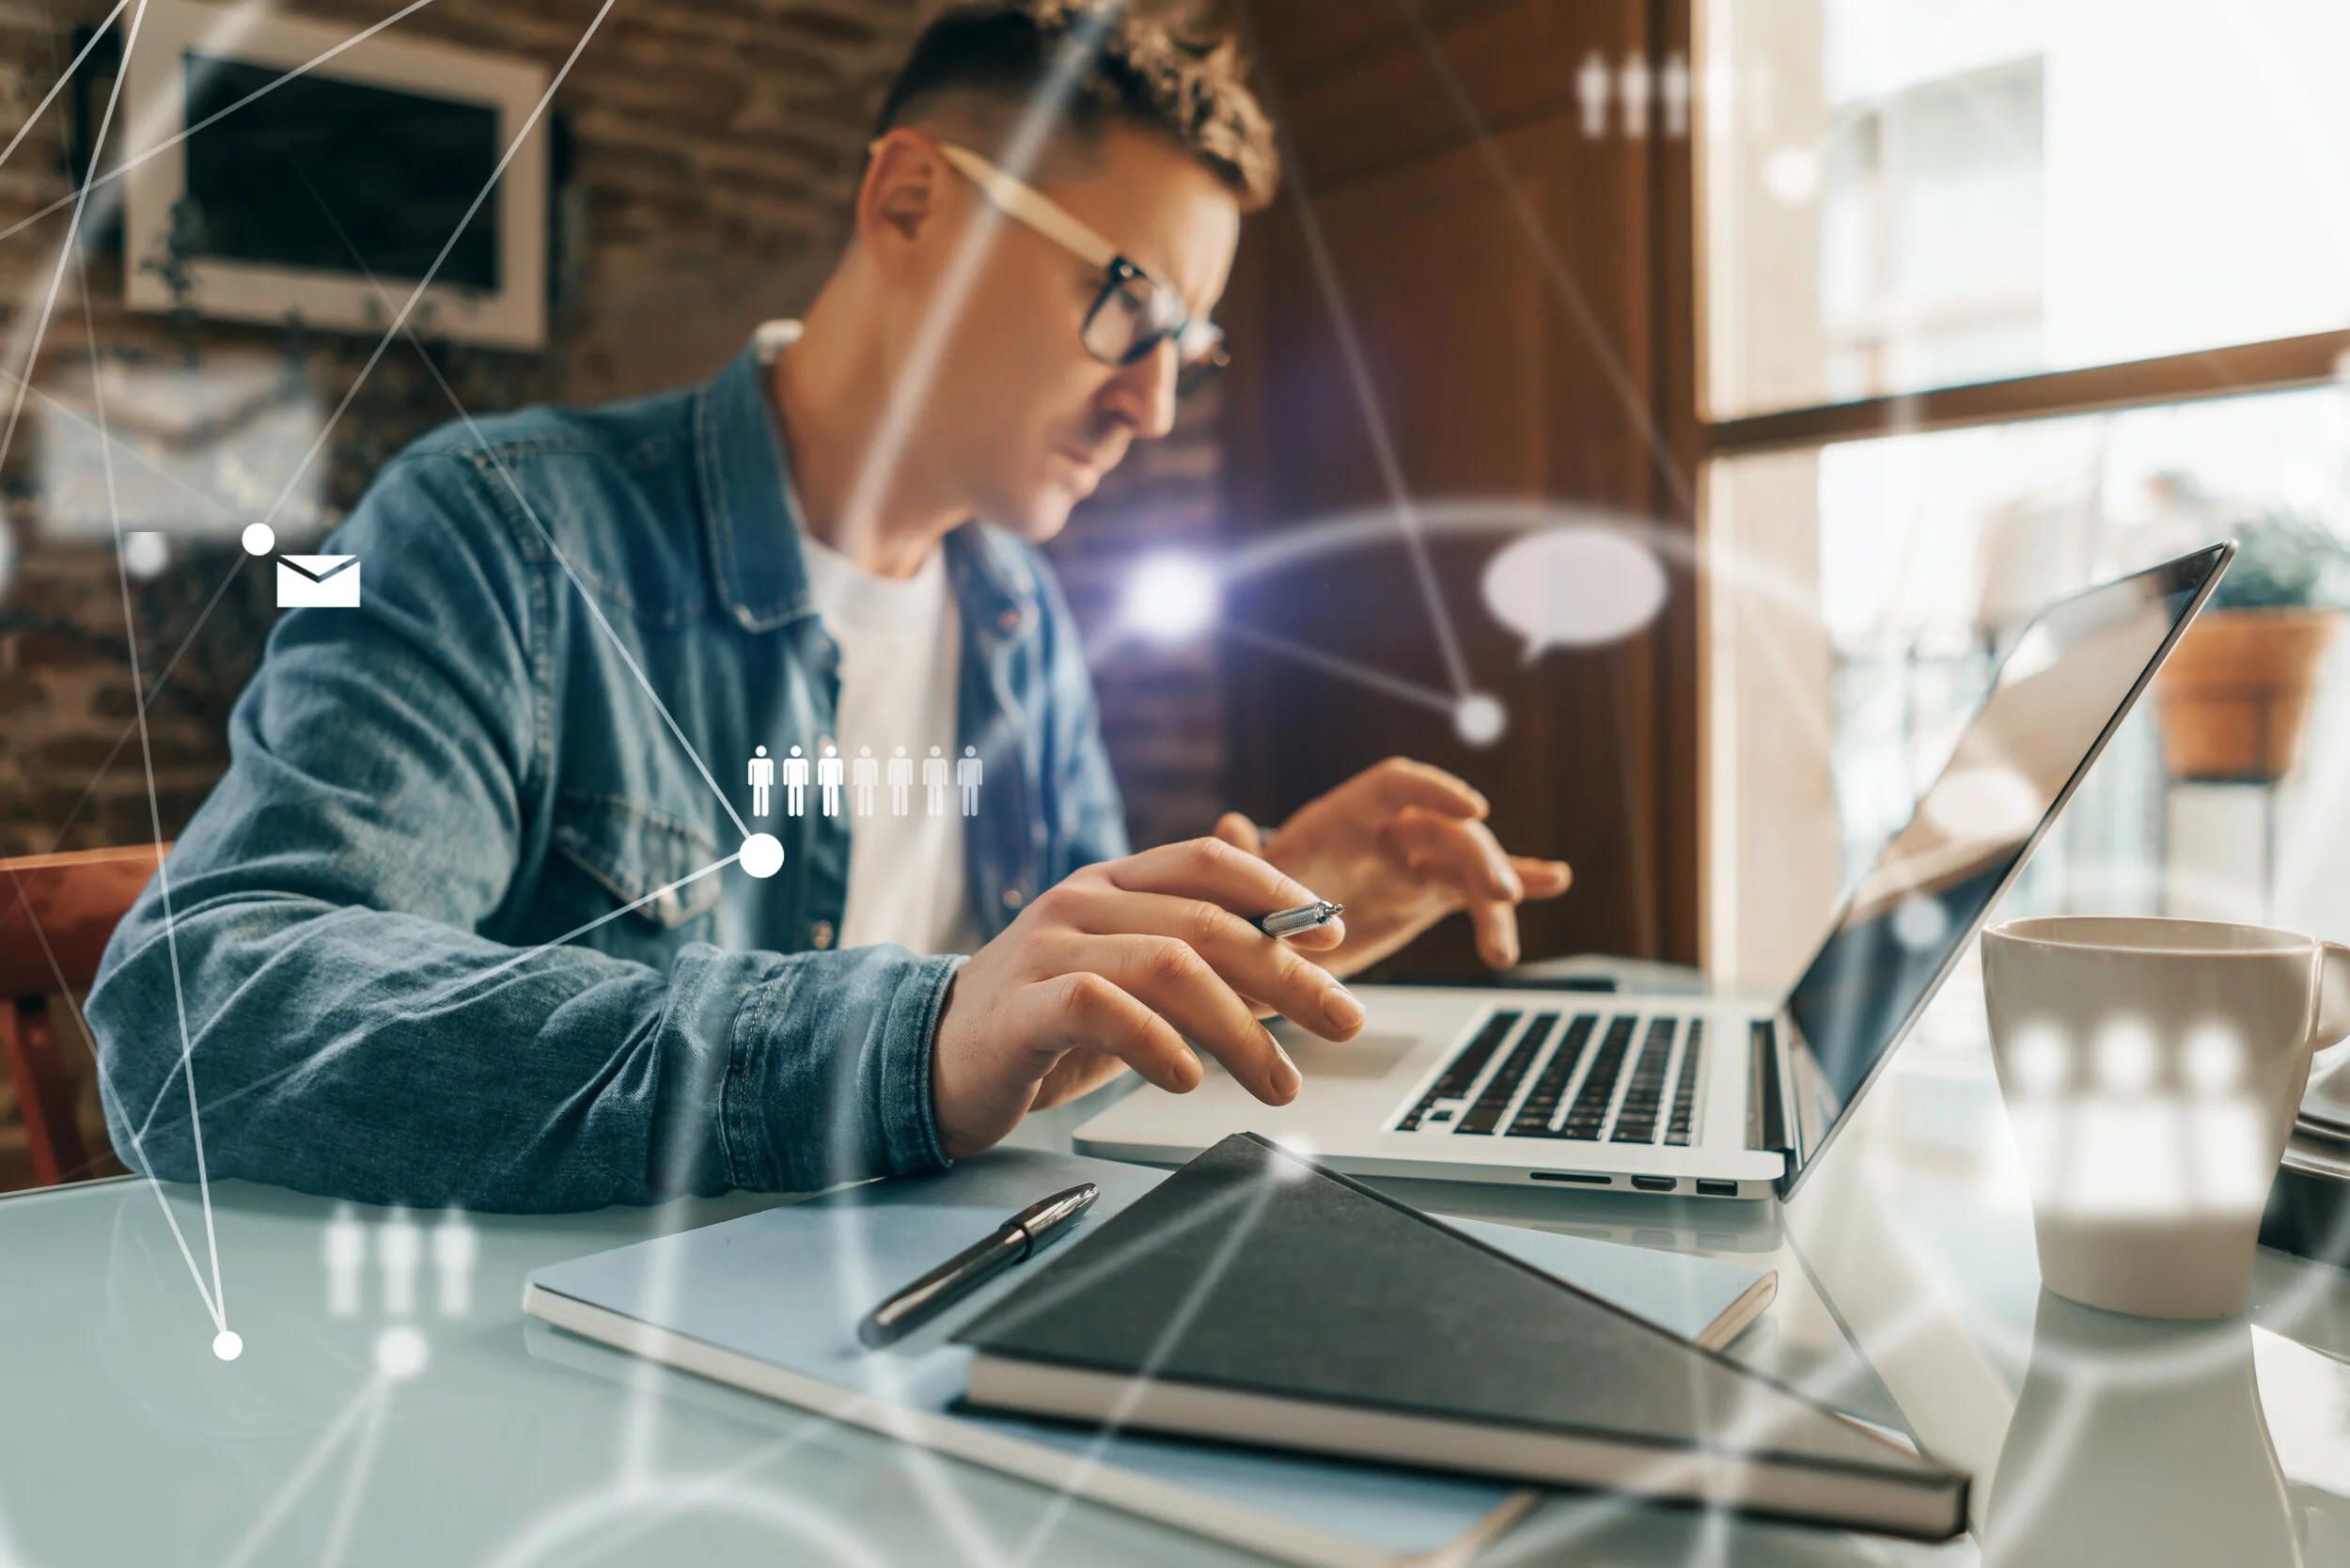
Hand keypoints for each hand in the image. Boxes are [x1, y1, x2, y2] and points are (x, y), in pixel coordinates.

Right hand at [929, 838, 1362, 1158]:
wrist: (932, 1060)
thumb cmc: (1043, 1021)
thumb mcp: (1129, 980)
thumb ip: (1198, 959)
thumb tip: (1295, 953)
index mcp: (1110, 884)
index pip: (1206, 862)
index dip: (1278, 891)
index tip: (1333, 936)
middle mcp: (1080, 903)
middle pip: (1204, 921)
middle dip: (1287, 974)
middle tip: (1343, 1021)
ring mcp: (1047, 950)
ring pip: (1166, 965)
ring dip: (1240, 1028)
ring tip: (1279, 1081)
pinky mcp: (1021, 1007)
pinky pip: (1101, 1008)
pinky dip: (1157, 1042)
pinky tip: (1188, 1077)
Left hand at [1215, 757, 1571, 976]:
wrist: (1253, 953)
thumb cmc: (1242, 909)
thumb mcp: (1236, 888)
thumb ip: (1244, 859)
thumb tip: (1229, 826)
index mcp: (1340, 818)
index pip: (1395, 786)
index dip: (1435, 790)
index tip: (1474, 810)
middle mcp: (1381, 834)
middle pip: (1444, 829)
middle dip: (1479, 857)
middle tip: (1498, 896)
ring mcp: (1408, 864)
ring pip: (1468, 865)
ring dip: (1497, 895)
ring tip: (1501, 950)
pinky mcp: (1424, 898)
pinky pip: (1473, 890)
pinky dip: (1515, 886)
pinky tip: (1554, 880)